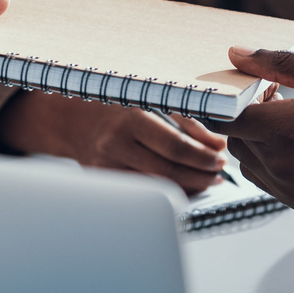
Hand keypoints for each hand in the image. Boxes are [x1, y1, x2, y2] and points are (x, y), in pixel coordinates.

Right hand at [0, 93, 227, 193]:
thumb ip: (189, 120)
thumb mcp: (154, 101)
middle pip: (167, 171)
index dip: (202, 157)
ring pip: (154, 186)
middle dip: (199, 175)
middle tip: (219, 174)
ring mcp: (104, 165)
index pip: (174, 146)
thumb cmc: (120, 104)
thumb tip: (218, 145)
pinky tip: (183, 186)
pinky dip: (165, 191)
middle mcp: (115, 144)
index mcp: (130, 119)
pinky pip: (139, 191)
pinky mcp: (100, 180)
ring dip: (186, 186)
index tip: (220, 159)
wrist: (73, 117)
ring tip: (207, 181)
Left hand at [223, 47, 293, 224]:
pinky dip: (275, 162)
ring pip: (248, 163)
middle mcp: (281, 166)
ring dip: (259, 141)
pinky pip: (269, 182)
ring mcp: (290, 191)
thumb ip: (284, 64)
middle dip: (246, 116)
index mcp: (285, 130)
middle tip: (281, 95)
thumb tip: (238, 54)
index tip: (247, 85)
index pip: (223, 116)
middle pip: (233, 139)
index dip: (228, 98)